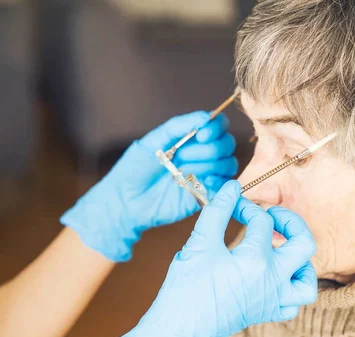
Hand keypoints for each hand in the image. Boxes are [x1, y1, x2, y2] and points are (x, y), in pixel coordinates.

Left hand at [61, 111, 237, 261]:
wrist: (126, 201)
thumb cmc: (135, 169)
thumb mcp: (152, 141)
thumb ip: (178, 126)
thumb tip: (205, 116)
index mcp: (190, 138)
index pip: (219, 125)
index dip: (216, 128)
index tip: (200, 135)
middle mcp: (202, 154)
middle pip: (227, 144)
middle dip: (207, 149)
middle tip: (181, 158)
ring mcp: (206, 174)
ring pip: (228, 163)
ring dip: (208, 165)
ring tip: (182, 172)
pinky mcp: (207, 194)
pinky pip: (226, 185)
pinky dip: (217, 181)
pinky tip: (199, 182)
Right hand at [87, 181, 317, 336]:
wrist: (177, 330)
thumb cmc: (186, 289)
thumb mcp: (199, 243)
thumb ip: (217, 211)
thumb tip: (232, 188)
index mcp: (256, 261)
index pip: (261, 221)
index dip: (245, 206)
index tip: (231, 204)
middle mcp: (272, 281)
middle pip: (304, 243)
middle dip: (291, 222)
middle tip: (272, 216)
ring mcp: (272, 300)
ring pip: (308, 280)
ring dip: (300, 260)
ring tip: (281, 248)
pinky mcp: (266, 314)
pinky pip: (293, 304)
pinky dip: (291, 288)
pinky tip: (275, 277)